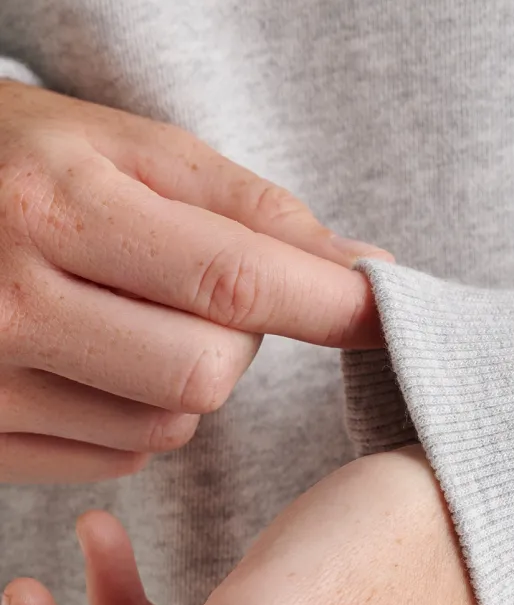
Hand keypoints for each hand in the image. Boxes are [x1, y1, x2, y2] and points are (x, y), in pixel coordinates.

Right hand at [0, 80, 391, 482]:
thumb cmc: (23, 166)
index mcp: (53, 205)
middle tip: (193, 292)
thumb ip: (244, 206)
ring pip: (170, 426)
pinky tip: (90, 363)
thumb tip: (360, 267)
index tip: (384, 313)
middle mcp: (10, 302)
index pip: (229, 279)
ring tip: (127, 321)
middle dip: (235, 339)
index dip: (325, 305)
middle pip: (208, 373)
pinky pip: (120, 458)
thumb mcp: (119, 146)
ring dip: (182, 381)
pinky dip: (132, 418)